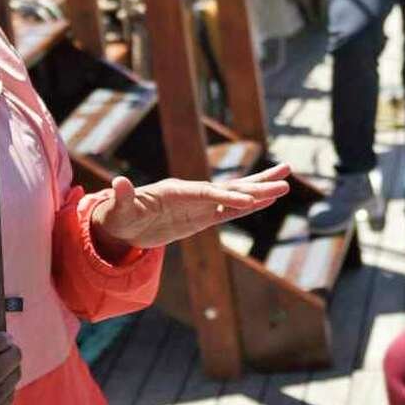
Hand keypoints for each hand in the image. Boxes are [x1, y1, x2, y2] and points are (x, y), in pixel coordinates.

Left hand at [90, 164, 291, 253]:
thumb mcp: (119, 208)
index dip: (226, 195)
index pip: (206, 193)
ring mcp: (199, 205)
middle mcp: (192, 193)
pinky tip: (266, 202)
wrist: (122, 225)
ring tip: (285, 184)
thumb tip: (119, 183)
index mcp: (176, 190)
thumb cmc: (119, 215)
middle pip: (229, 188)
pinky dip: (247, 208)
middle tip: (285, 179)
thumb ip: (124, 196)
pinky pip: (229, 212)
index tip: (248, 200)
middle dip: (256, 186)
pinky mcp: (201, 217)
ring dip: (259, 192)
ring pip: (235, 196)